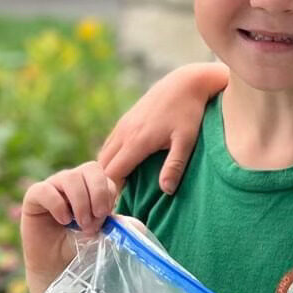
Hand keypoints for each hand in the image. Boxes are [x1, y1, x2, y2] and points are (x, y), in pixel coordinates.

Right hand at [20, 162, 117, 286]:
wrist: (58, 267)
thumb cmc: (82, 248)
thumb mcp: (105, 234)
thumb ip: (118, 224)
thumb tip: (135, 225)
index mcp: (91, 186)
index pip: (105, 176)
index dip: (108, 196)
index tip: (105, 219)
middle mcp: (72, 182)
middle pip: (90, 168)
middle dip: (98, 194)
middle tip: (97, 218)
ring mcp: (52, 187)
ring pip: (70, 177)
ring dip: (81, 202)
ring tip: (81, 224)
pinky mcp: (33, 198)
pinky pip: (45, 189)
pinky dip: (58, 205)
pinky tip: (63, 221)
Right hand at [97, 63, 228, 194]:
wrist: (186, 82)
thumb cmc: (190, 112)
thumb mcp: (186, 141)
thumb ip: (175, 166)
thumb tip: (166, 190)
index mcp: (137, 141)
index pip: (112, 174)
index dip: (109, 193)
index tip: (112, 210)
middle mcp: (125, 133)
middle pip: (102, 166)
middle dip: (102, 186)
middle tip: (107, 207)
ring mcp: (123, 125)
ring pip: (103, 154)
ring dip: (104, 173)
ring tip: (110, 193)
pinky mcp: (126, 120)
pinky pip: (110, 144)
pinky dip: (108, 159)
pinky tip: (118, 171)